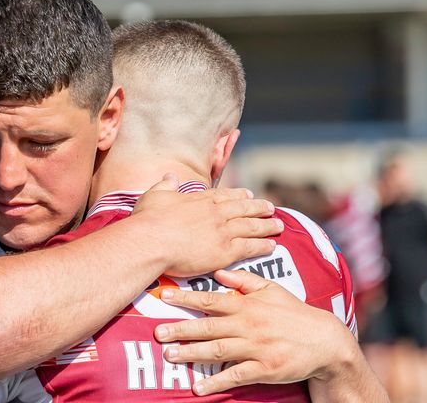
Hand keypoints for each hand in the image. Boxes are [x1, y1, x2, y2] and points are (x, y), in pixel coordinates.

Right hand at [133, 174, 282, 276]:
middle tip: (271, 208)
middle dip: (260, 208)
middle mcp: (215, 213)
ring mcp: (222, 231)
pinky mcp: (225, 251)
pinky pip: (250, 247)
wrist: (151, 242)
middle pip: (244, 208)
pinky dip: (263, 245)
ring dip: (267, 225)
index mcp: (199, 200)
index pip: (225, 196)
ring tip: (278, 225)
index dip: (239, 195)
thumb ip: (165, 185)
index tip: (248, 195)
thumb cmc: (148, 221)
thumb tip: (170, 176)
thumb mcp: (154, 195)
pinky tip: (272, 245)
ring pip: (251, 226)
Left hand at [153, 269, 359, 395]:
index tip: (165, 296)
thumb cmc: (294, 313)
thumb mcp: (272, 289)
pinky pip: (236, 376)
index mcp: (248, 305)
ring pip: (218, 350)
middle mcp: (249, 325)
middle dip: (182, 329)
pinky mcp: (265, 369)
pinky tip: (198, 387)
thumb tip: (219, 271)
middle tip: (158, 332)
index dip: (187, 298)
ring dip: (192, 354)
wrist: (325, 341)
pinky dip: (216, 382)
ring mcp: (256, 348)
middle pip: (209, 326)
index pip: (212, 300)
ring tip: (170, 356)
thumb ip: (244, 280)